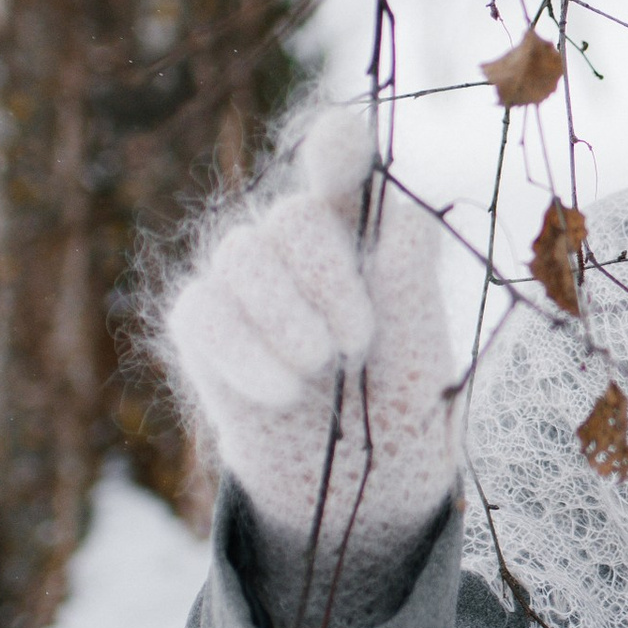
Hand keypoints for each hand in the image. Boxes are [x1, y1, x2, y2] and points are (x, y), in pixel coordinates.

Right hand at [165, 106, 461, 547]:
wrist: (362, 481)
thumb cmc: (403, 398)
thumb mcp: (426, 340)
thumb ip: (409, 272)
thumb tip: (399, 214)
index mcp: (363, 225)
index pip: (342, 156)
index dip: (336, 145)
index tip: (340, 149)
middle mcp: (298, 239)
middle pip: (295, 217)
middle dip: (327, 281)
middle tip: (357, 344)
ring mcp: (244, 276)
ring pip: (242, 256)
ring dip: (287, 320)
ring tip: (319, 371)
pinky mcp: (202, 321)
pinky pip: (202, 311)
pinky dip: (243, 354)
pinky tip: (281, 392)